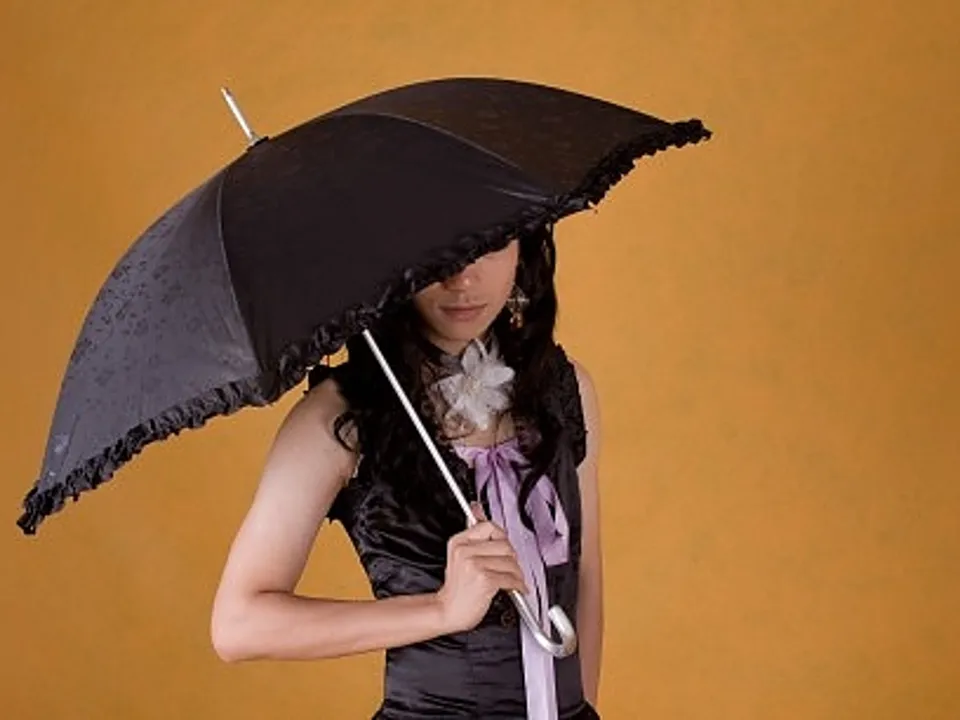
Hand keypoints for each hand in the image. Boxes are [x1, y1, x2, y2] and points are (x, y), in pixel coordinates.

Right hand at [435, 502, 526, 633]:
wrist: (447, 612)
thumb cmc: (457, 588)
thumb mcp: (460, 556)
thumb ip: (473, 534)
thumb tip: (477, 508)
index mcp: (459, 541)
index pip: (489, 526)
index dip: (502, 538)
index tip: (504, 547)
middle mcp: (465, 550)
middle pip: (504, 544)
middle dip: (512, 559)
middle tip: (510, 568)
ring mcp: (474, 565)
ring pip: (510, 562)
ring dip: (517, 574)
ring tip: (512, 580)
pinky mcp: (484, 579)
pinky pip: (511, 578)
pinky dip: (518, 585)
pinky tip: (515, 589)